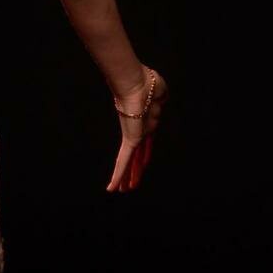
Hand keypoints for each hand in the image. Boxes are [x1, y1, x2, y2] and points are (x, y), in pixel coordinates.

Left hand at [105, 66, 168, 192]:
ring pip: (129, 162)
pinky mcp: (129, 140)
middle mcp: (140, 131)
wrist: (138, 82)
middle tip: (130, 181)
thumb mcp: (160, 92)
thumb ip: (160, 97)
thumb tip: (161, 98)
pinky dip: (118, 175)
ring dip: (127, 177)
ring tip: (123, 189)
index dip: (144, 154)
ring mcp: (134, 136)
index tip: (142, 161)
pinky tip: (112, 188)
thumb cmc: (149, 84)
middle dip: (134, 169)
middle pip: (137, 155)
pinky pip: (123, 161)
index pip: (146, 143)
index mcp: (148, 122)